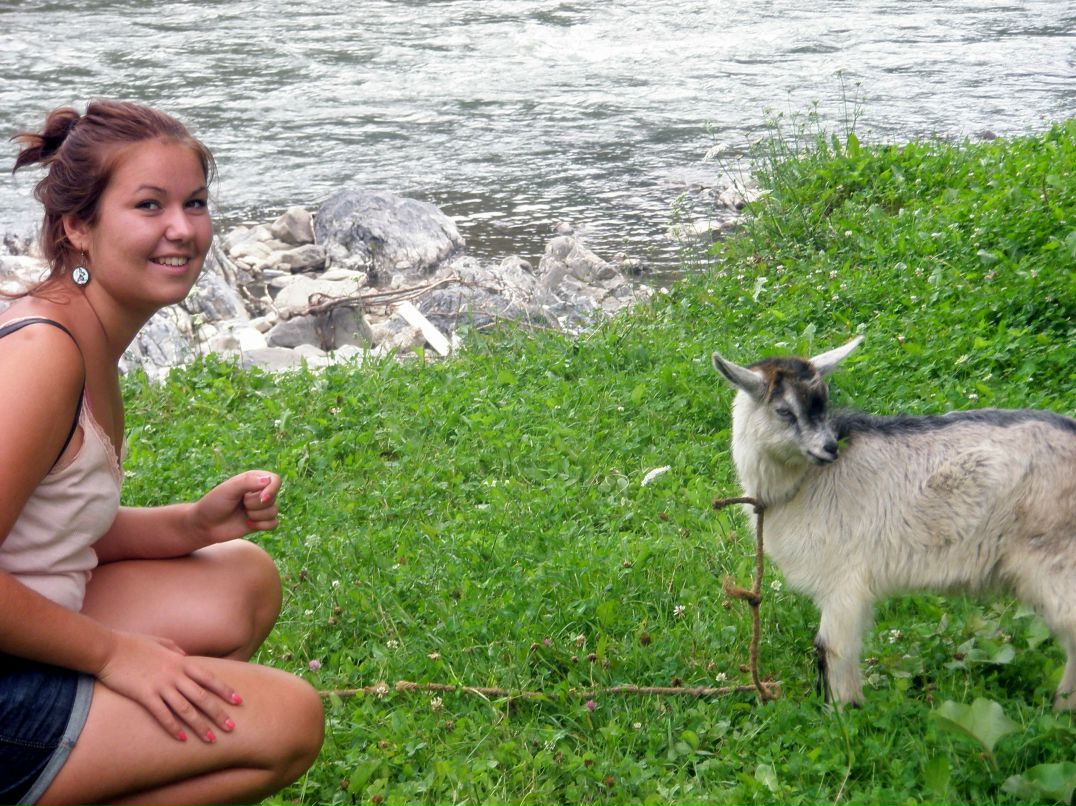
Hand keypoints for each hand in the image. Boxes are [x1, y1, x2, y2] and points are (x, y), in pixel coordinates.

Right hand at [95, 630, 241, 742]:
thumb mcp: (160, 642)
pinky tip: (182, 739)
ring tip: (211, 739)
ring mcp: (161, 685)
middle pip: (203, 697)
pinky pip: (162, 715)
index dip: (225, 690)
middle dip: (218, 713)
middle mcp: (175, 674)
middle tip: (231, 728)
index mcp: (181, 661)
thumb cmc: (133, 644)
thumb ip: (175, 649)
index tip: (239, 701)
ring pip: (186, 709)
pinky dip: (173, 727)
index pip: (210, 678)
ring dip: (200, 726)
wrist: (109, 648)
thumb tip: (185, 654)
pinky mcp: (144, 695)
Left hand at [190, 470, 280, 544]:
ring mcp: (260, 508)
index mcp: (254, 479)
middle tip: (240, 504)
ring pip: (274, 511)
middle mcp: (260, 492)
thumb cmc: (214, 503)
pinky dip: (262, 525)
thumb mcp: (229, 489)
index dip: (272, 489)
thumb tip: (268, 480)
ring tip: (243, 514)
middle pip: (273, 498)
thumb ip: (248, 482)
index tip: (262, 497)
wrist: (204, 525)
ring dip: (256, 515)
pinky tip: (248, 524)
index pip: (275, 480)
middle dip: (255, 504)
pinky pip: (273, 524)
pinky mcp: (261, 522)